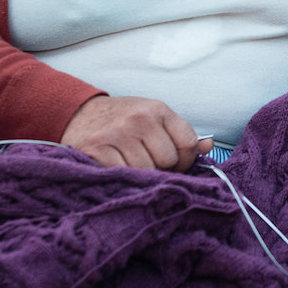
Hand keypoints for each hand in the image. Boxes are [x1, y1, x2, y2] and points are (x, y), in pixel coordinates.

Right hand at [60, 95, 210, 171]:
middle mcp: (139, 118)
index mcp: (158, 109)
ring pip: (146, 171)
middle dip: (162, 169)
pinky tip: (118, 169)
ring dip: (141, 175)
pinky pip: (122, 175)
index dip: (186, 161)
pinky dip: (123, 178)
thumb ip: (180, 133)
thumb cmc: (123, 120)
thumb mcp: (153, 117)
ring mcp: (117, 133)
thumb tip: (208, 146)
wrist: (79, 114)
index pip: (188, 143)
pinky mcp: (96, 149)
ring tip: (132, 165)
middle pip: (168, 161)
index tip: (176, 165)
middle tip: (150, 165)